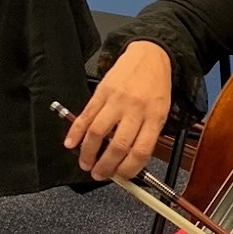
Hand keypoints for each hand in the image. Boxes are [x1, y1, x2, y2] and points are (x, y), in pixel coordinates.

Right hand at [65, 42, 172, 181]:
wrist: (149, 56)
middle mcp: (135, 110)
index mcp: (154, 118)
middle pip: (118, 146)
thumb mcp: (161, 112)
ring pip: (98, 133)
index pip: (141, 151)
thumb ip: (146, 135)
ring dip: (88, 153)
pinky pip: (85, 115)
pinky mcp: (101, 93)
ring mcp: (117, 101)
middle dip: (106, 166)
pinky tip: (71, 144)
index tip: (121, 177)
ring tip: (85, 164)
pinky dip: (75, 132)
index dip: (129, 170)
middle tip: (99, 174)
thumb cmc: (155, 87)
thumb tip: (127, 161)